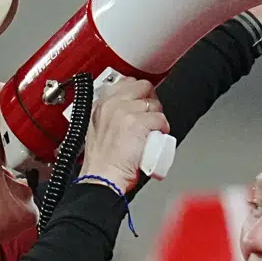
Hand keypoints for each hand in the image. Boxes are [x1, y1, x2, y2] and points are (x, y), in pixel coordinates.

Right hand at [79, 78, 168, 192]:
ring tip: (152, 131)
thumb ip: (110, 117)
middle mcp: (112, 104)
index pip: (126, 83)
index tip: (142, 103)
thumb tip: (129, 111)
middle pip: (142, 86)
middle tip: (151, 116)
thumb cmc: (102, 163)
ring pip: (153, 104)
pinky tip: (157, 137)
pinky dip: (163, 128)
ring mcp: (125, 111)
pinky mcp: (138, 122)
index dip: (139, 93)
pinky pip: (160, 118)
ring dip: (157, 117)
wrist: (103, 177)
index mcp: (101, 105)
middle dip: (151, 100)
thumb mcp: (98, 130)